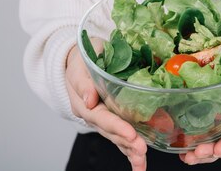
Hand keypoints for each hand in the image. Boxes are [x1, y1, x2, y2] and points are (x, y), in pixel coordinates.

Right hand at [65, 39, 147, 170]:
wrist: (79, 62)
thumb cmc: (81, 60)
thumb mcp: (79, 66)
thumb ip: (83, 82)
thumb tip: (89, 100)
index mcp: (84, 103)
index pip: (102, 118)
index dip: (117, 127)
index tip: (131, 134)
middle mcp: (93, 116)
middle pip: (111, 132)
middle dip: (127, 143)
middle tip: (142, 150)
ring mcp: (103, 121)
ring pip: (117, 139)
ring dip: (130, 151)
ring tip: (142, 161)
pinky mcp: (112, 121)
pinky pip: (121, 139)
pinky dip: (130, 152)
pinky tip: (140, 164)